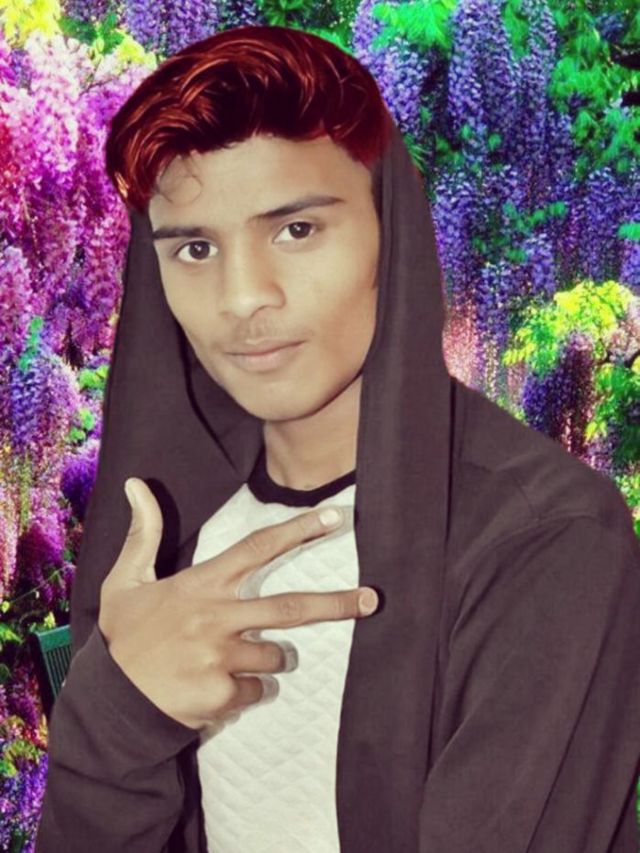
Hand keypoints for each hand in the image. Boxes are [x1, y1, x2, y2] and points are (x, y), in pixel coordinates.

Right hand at [98, 477, 378, 730]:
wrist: (110, 702)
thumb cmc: (124, 637)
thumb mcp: (125, 581)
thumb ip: (144, 534)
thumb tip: (136, 483)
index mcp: (201, 586)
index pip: (257, 548)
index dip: (298, 531)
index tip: (334, 518)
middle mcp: (217, 617)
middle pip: (290, 607)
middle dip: (336, 603)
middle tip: (372, 600)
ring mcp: (221, 656)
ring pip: (275, 655)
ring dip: (269, 659)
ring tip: (232, 660)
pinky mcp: (222, 693)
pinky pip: (256, 690)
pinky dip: (247, 689)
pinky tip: (216, 687)